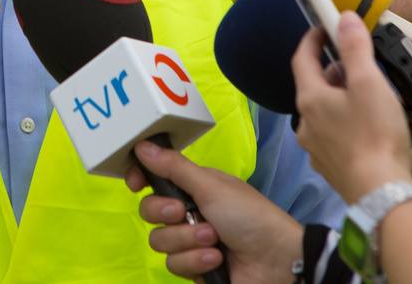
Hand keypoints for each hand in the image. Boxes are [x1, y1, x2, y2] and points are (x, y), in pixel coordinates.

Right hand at [124, 141, 301, 282]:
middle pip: (150, 212)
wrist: (276, 261)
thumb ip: (174, 168)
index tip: (136, 183)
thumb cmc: (249, 215)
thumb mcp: (211, 186)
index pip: (155, 179)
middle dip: (166, 214)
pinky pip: (175, 265)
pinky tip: (217, 260)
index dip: (141, 179)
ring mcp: (190, 242)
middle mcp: (188, 212)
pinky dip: (196, 261)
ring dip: (188, 241)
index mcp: (193, 187)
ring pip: (160, 242)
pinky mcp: (194, 267)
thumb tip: (142, 145)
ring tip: (214, 240)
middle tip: (184, 212)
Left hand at [291, 12, 411, 202]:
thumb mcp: (369, 83)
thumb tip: (343, 18)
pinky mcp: (330, 167)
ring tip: (366, 93)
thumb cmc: (374, 135)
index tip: (324, 27)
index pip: (302, 58)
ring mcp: (316, 148)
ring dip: (339, 97)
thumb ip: (355, 48)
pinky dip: (345, 122)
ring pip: (323, 112)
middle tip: (356, 62)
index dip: (313, 39)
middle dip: (332, 70)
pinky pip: (333, 135)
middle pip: (313, 86)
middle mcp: (305, 123)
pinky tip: (367, 127)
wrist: (380, 194)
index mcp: (309, 98)